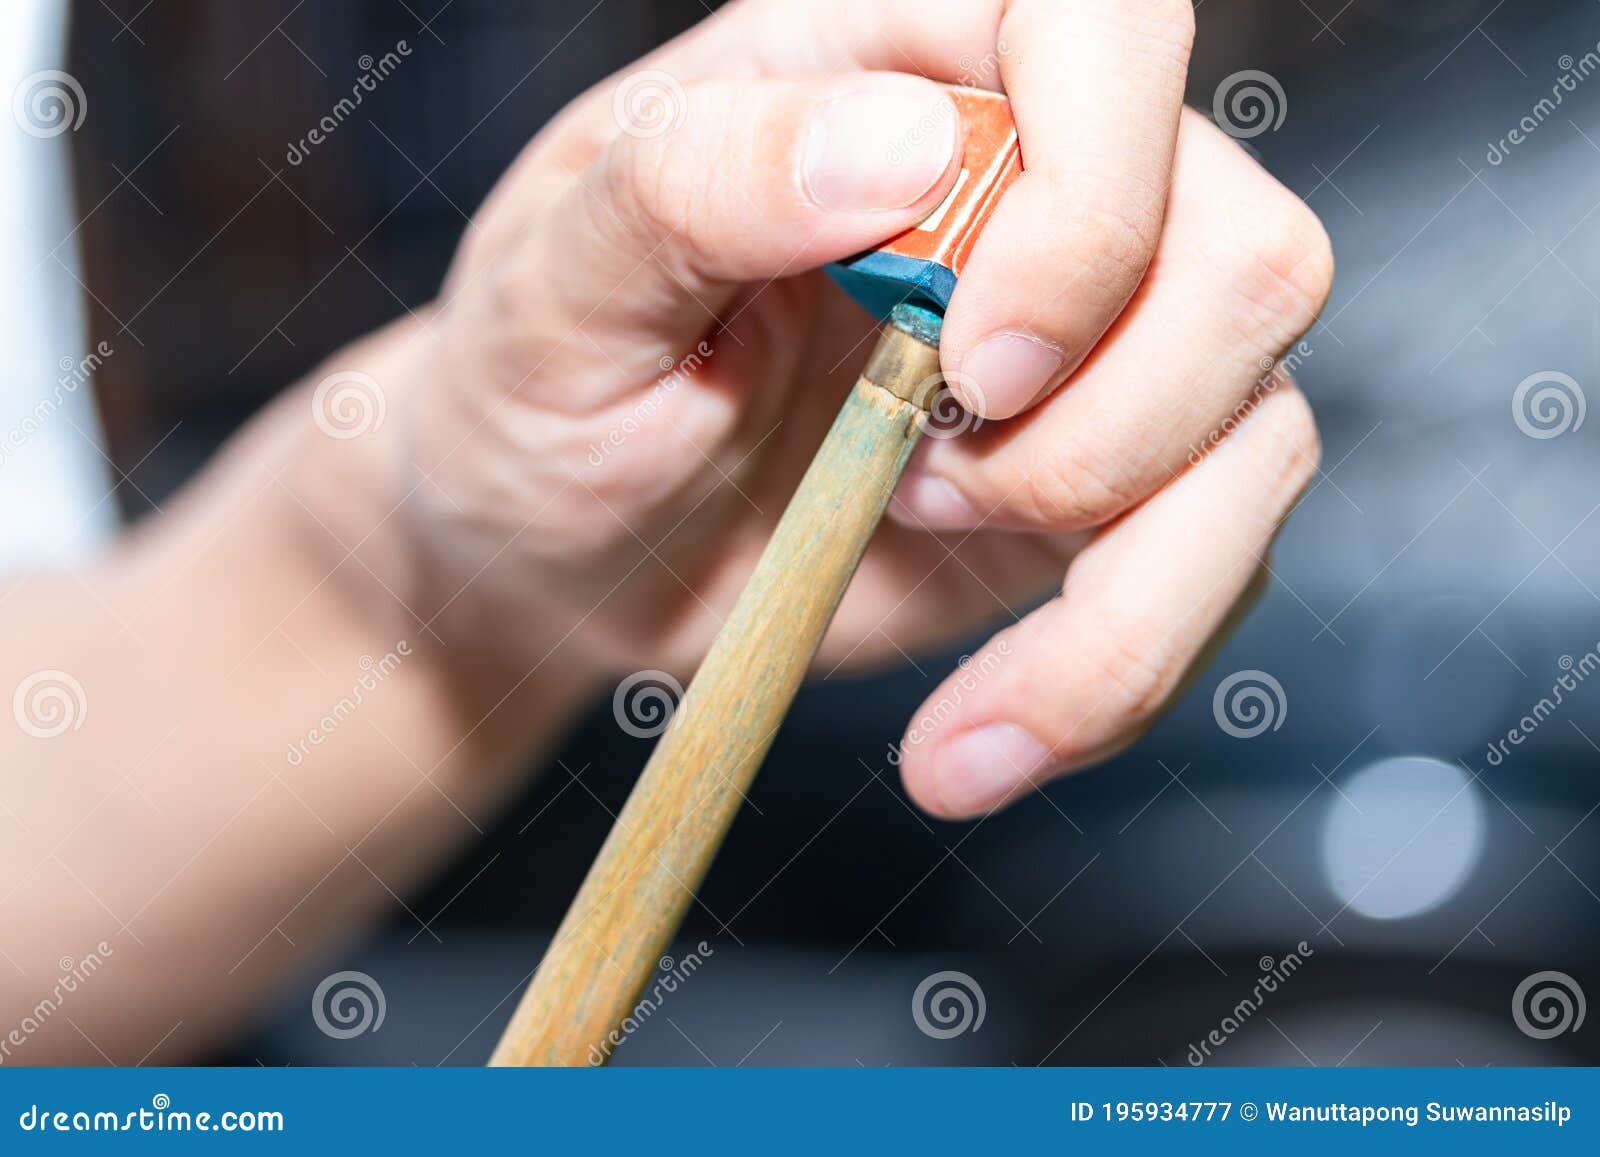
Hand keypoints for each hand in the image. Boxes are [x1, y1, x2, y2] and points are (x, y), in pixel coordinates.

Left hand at [356, 0, 1331, 817]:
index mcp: (893, 61)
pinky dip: (1109, 677)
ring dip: (1117, 572)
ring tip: (909, 561)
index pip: (1107, 24)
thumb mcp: (563, 283)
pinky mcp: (1108, 490)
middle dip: (1108, 420)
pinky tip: (976, 736)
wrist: (567, 553)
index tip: (973, 361)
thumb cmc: (545, 387)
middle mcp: (1035, 188)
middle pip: (1244, 251)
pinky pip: (1212, 572)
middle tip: (920, 477)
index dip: (1094, 193)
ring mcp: (1096, 347)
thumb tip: (896, 145)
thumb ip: (699, 182)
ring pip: (1259, 428)